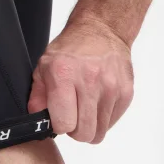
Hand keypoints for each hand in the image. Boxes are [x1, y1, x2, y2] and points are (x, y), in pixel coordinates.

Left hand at [28, 16, 134, 143]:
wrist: (102, 30)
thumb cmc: (71, 48)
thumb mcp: (44, 67)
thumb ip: (38, 97)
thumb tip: (38, 122)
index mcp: (64, 75)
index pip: (64, 124)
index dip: (59, 125)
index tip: (58, 117)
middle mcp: (90, 82)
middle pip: (84, 133)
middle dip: (75, 130)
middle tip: (71, 115)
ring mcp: (111, 88)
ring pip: (99, 132)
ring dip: (89, 126)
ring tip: (84, 108)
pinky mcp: (126, 92)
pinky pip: (111, 123)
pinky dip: (102, 118)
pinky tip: (96, 101)